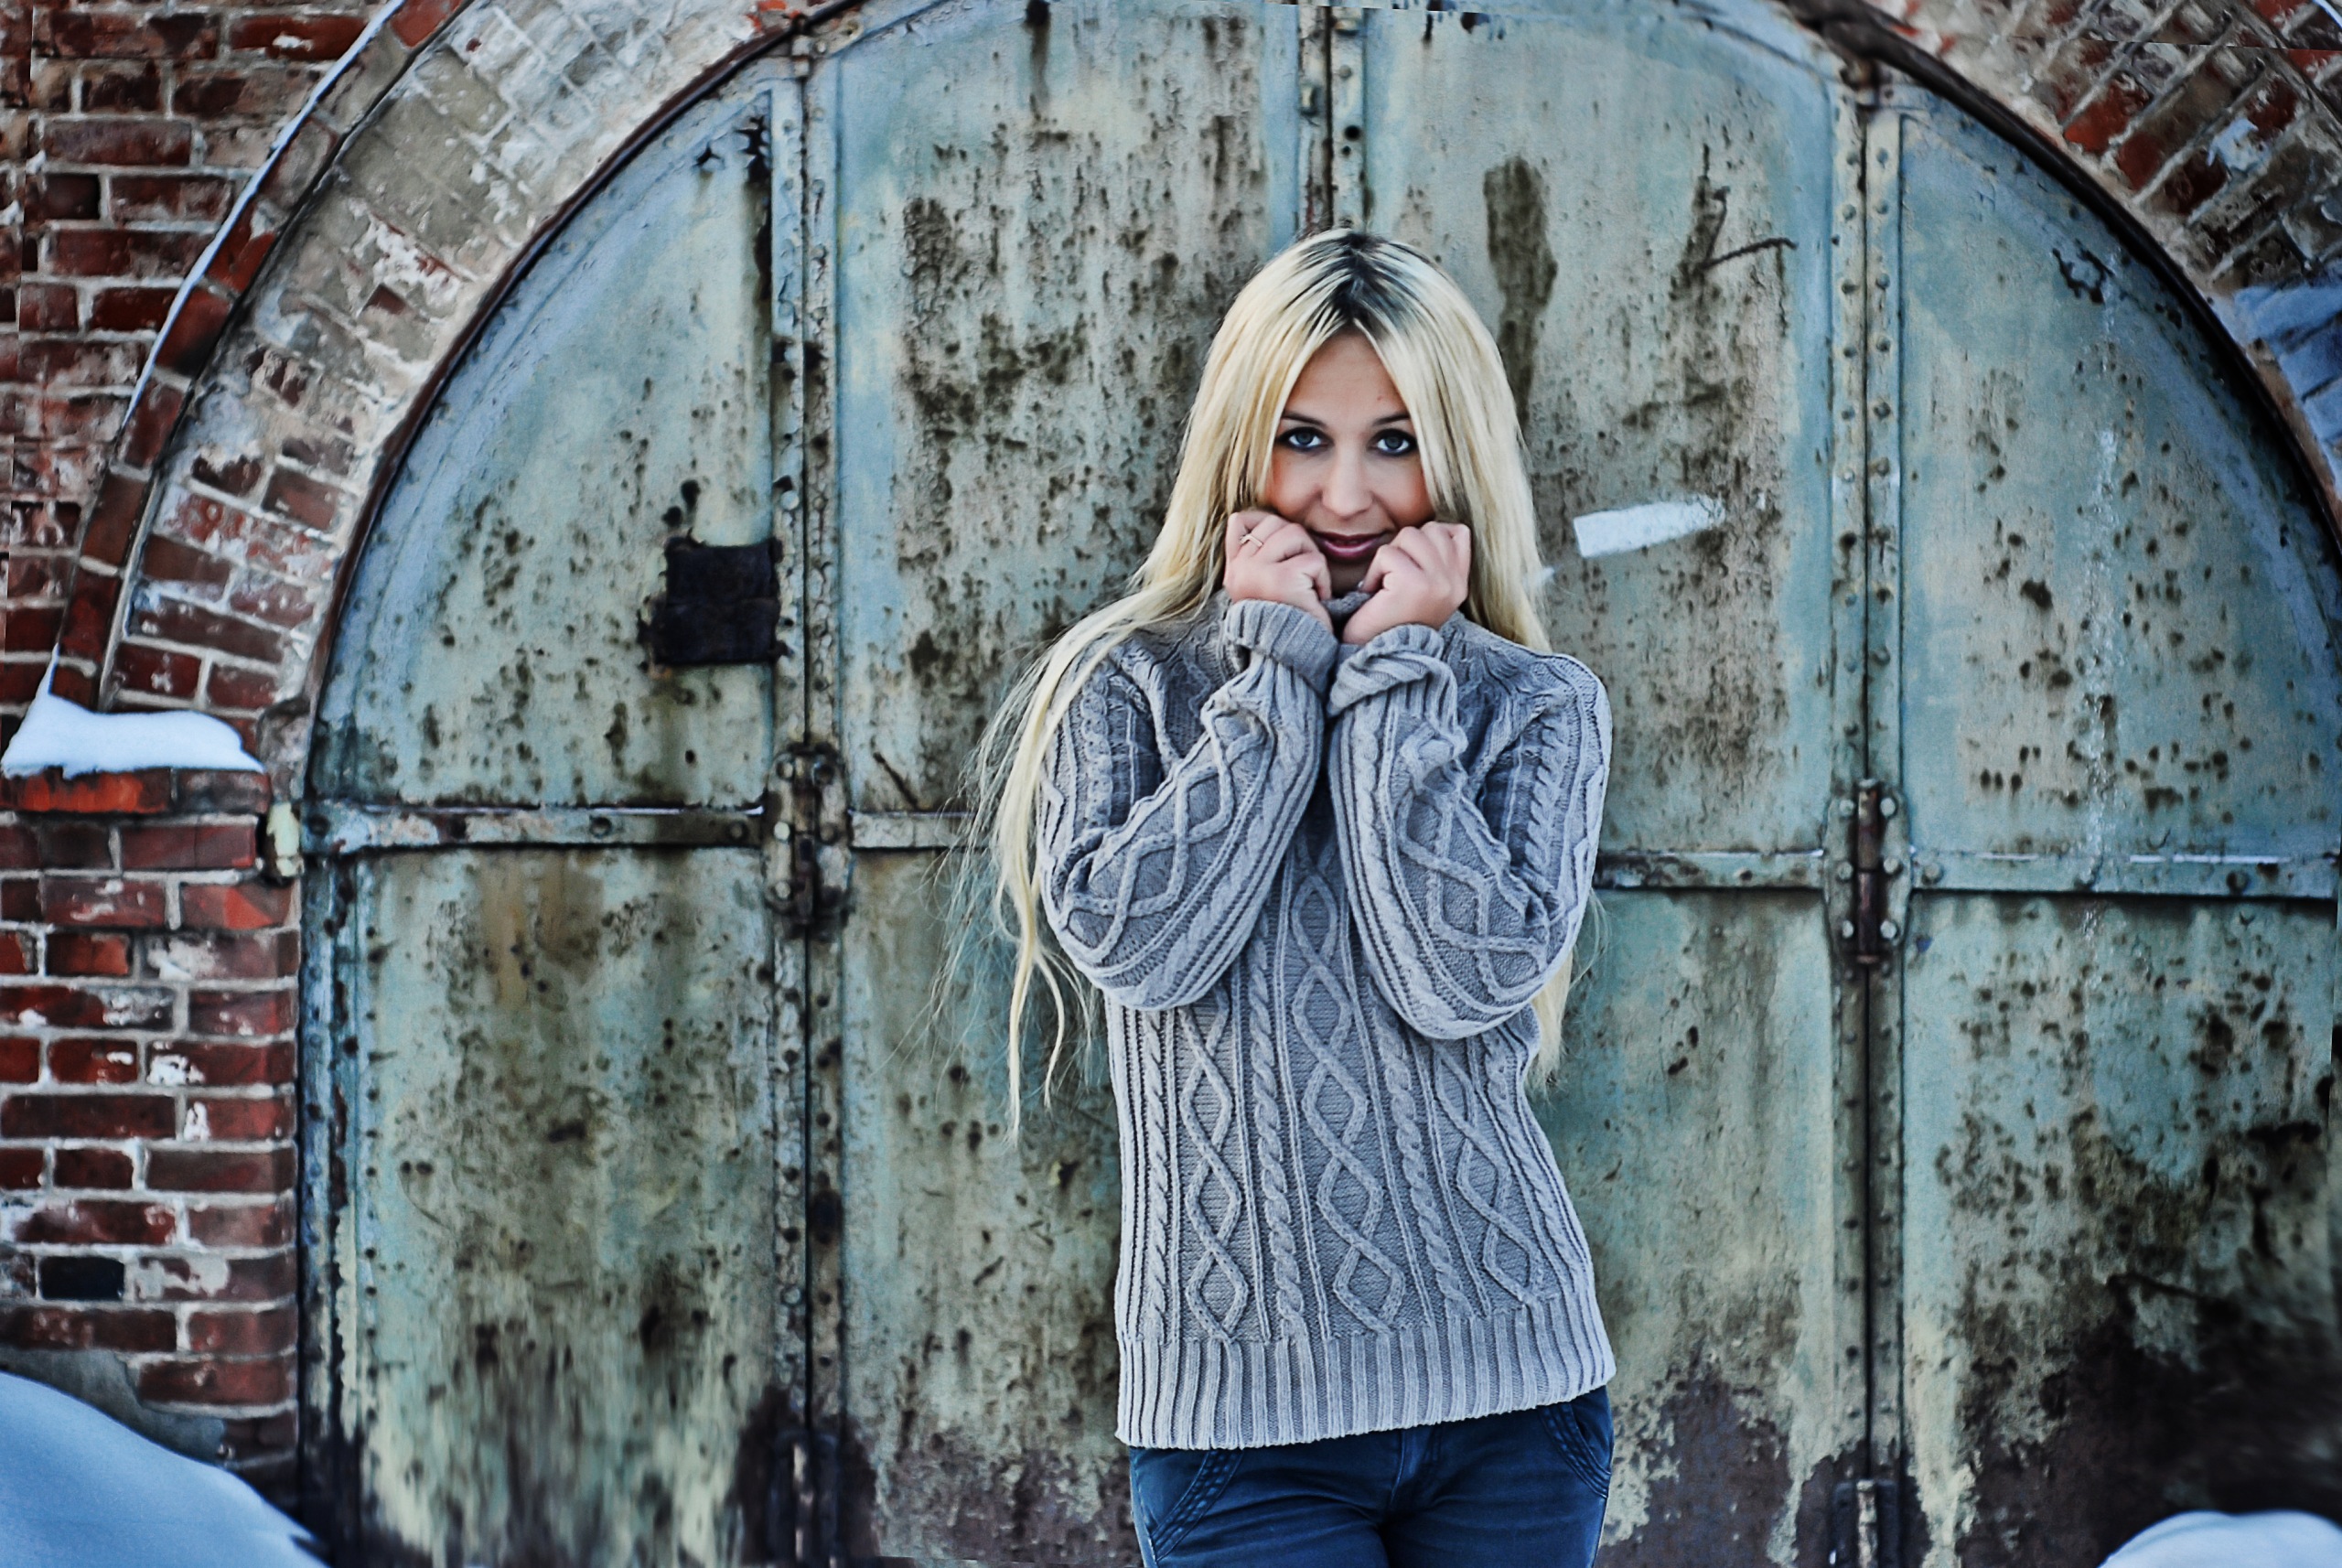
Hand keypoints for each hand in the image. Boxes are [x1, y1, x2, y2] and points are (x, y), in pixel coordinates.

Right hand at [1223, 511, 1331, 631]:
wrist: (1293, 659)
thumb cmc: (1288, 620)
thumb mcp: (1263, 584)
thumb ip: (1258, 554)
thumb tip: (1265, 520)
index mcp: (1232, 569)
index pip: (1241, 521)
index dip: (1268, 527)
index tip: (1282, 556)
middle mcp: (1238, 569)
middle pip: (1275, 523)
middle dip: (1298, 546)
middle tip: (1301, 579)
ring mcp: (1256, 572)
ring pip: (1295, 534)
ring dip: (1311, 560)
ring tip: (1306, 588)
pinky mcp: (1280, 580)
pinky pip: (1313, 560)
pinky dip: (1322, 580)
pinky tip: (1314, 600)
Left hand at [1341, 523, 1470, 645]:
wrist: (1380, 660)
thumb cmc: (1393, 623)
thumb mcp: (1428, 591)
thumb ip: (1437, 561)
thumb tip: (1432, 526)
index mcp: (1460, 584)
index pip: (1459, 532)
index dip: (1430, 537)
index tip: (1412, 565)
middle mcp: (1454, 583)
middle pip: (1431, 529)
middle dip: (1405, 547)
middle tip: (1394, 579)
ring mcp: (1437, 583)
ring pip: (1409, 535)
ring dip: (1389, 557)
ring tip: (1386, 586)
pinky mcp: (1413, 584)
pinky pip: (1387, 553)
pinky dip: (1374, 572)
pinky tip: (1376, 594)